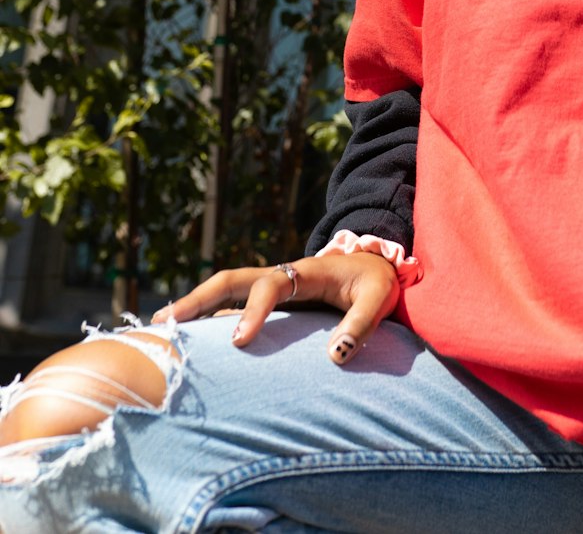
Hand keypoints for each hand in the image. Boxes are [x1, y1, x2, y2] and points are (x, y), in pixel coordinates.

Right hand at [150, 251, 399, 364]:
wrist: (374, 265)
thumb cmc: (374, 281)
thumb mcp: (378, 296)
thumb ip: (362, 323)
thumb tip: (335, 357)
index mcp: (304, 272)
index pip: (270, 285)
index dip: (253, 311)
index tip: (240, 342)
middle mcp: (280, 277)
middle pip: (231, 280)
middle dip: (198, 297)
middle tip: (166, 321)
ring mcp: (272, 290)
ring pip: (225, 292)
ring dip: (195, 307)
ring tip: (163, 331)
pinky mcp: (270, 305)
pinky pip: (233, 308)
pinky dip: (209, 321)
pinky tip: (191, 343)